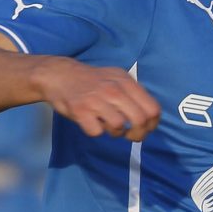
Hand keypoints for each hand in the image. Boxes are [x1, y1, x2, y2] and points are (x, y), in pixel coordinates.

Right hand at [34, 58, 161, 139]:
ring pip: (119, 126)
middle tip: (130, 136)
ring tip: (108, 125)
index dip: (153, 124)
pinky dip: (96, 131)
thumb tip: (151, 118)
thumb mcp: (117, 79)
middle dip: (138, 134)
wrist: (59, 75)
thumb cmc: (92, 82)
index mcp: (126, 81)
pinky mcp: (80, 111)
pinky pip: (96, 132)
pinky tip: (92, 123)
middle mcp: (113, 89)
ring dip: (115, 132)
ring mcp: (96, 100)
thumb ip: (134, 94)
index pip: (152, 109)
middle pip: (140, 120)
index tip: (146, 128)